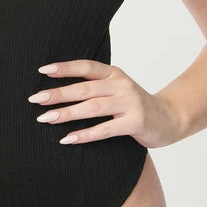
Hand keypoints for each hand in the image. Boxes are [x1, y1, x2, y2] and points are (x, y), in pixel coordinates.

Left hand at [27, 59, 182, 148]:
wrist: (170, 118)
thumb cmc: (135, 105)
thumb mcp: (117, 89)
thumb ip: (95, 88)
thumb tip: (56, 91)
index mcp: (114, 74)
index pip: (86, 67)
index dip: (65, 68)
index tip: (43, 71)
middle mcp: (122, 85)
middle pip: (85, 88)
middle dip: (59, 94)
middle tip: (36, 99)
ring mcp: (130, 103)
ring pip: (93, 108)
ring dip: (68, 113)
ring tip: (46, 118)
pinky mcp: (135, 122)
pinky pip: (105, 130)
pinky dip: (85, 135)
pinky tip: (68, 139)